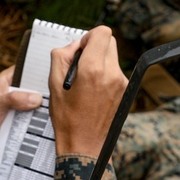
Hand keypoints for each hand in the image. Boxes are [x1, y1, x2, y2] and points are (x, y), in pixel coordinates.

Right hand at [48, 26, 127, 156]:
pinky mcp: (126, 91)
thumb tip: (74, 45)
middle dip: (94, 47)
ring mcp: (122, 83)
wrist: (85, 146)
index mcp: (93, 69)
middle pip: (110, 41)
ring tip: (85, 81)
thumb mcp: (53, 85)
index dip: (88, 37)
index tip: (79, 50)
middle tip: (80, 64)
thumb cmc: (68, 119)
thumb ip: (61, 56)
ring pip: (113, 56)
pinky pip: (116, 71)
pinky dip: (105, 73)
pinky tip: (93, 90)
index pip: (102, 32)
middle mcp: (112, 73)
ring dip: (100, 60)